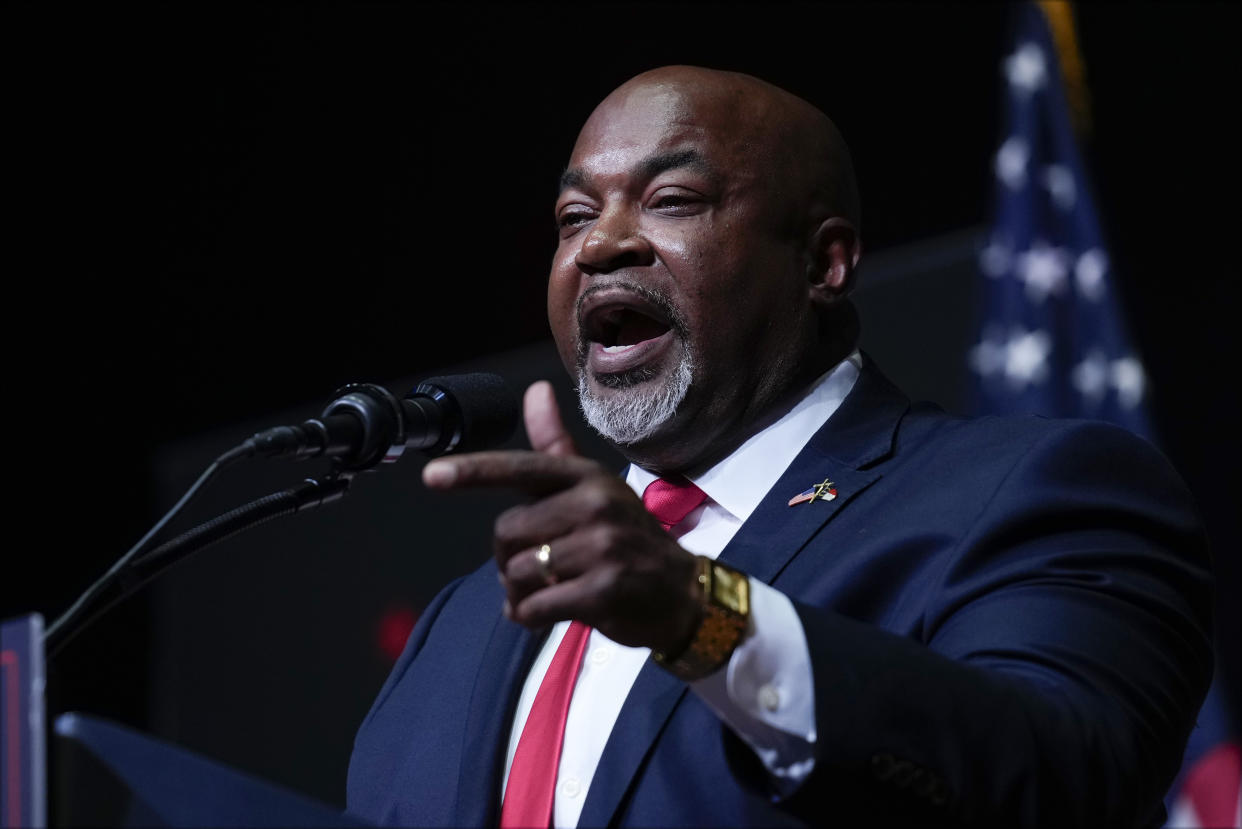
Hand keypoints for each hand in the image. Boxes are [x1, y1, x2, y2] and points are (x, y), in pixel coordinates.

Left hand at [422, 381, 701, 653]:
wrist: (683, 595)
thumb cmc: (628, 540)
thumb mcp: (595, 488)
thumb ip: (556, 447)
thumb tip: (535, 390)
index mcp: (587, 476)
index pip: (522, 468)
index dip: (473, 473)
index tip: (432, 475)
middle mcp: (596, 504)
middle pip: (507, 532)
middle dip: (508, 559)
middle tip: (537, 570)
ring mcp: (602, 547)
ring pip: (517, 571)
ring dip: (518, 593)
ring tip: (545, 593)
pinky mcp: (603, 589)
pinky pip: (534, 606)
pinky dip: (529, 617)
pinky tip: (546, 615)